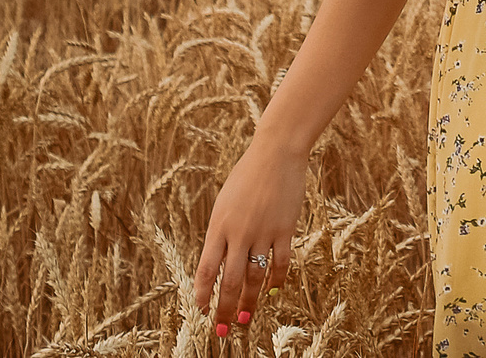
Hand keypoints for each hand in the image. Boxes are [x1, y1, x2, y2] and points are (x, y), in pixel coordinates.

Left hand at [190, 140, 305, 336]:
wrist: (275, 153)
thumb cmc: (245, 177)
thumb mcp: (224, 203)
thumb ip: (221, 233)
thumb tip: (217, 264)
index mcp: (218, 225)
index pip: (206, 268)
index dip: (203, 293)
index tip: (201, 311)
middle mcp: (239, 232)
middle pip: (231, 281)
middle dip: (225, 309)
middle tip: (221, 331)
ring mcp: (263, 232)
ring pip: (256, 278)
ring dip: (250, 303)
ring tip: (245, 321)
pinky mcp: (284, 230)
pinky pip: (280, 264)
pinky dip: (275, 282)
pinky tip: (271, 293)